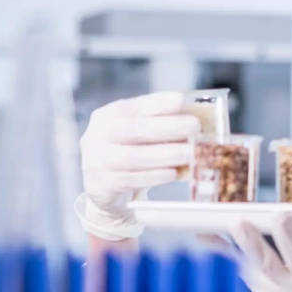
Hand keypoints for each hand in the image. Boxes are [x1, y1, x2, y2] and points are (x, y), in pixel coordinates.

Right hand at [77, 91, 199, 240]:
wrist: (101, 190)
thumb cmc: (125, 155)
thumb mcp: (135, 135)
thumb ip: (156, 124)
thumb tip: (192, 117)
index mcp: (106, 117)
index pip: (133, 107)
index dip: (158, 103)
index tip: (181, 100)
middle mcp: (97, 136)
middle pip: (135, 129)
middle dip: (168, 127)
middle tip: (194, 127)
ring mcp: (96, 162)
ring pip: (135, 157)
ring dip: (166, 154)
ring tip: (189, 152)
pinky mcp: (102, 186)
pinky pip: (132, 180)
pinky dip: (155, 176)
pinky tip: (173, 173)